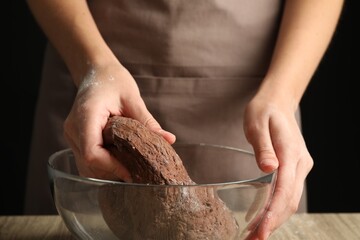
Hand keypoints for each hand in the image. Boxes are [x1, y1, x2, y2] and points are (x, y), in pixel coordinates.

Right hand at [64, 61, 175, 180]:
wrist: (96, 72)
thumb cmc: (113, 80)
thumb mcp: (132, 98)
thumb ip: (148, 122)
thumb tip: (169, 140)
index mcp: (86, 116)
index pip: (92, 152)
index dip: (112, 166)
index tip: (132, 172)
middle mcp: (74, 129)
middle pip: (88, 164)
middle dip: (112, 171)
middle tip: (137, 172)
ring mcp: (72, 135)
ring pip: (86, 166)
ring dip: (107, 171)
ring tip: (130, 167)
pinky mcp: (77, 139)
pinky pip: (87, 160)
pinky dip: (103, 165)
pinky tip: (120, 160)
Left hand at [243, 93, 313, 238]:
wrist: (278, 103)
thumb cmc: (264, 111)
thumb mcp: (257, 123)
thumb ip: (263, 146)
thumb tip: (268, 169)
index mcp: (290, 152)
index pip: (284, 189)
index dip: (273, 213)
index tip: (261, 230)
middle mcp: (299, 163)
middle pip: (290, 200)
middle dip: (273, 223)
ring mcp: (299, 166)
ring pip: (291, 200)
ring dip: (275, 219)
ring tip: (256, 235)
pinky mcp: (294, 168)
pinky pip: (288, 193)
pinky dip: (277, 209)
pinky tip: (265, 218)